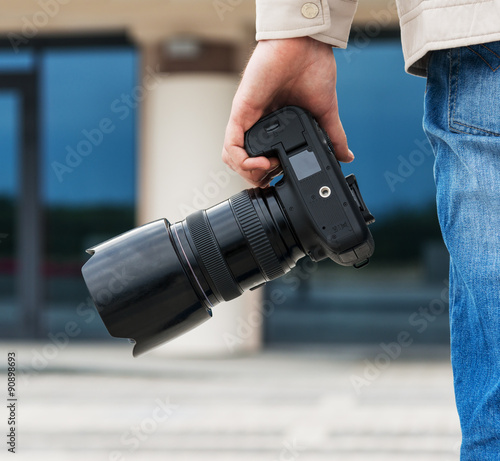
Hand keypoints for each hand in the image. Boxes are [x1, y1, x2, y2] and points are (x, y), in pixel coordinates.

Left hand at [222, 37, 352, 186]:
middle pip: (242, 161)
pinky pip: (231, 144)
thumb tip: (346, 156)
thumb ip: (332, 136)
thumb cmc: (313, 69)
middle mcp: (258, 123)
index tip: (281, 177)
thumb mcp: (325, 113)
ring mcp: (247, 119)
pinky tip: (260, 164)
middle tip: (273, 177)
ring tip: (267, 171)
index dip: (267, 174)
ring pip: (232, 156)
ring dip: (247, 172)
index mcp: (274, 125)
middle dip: (256, 178)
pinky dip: (241, 161)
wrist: (306, 45)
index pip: (260, 157)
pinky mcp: (241, 112)